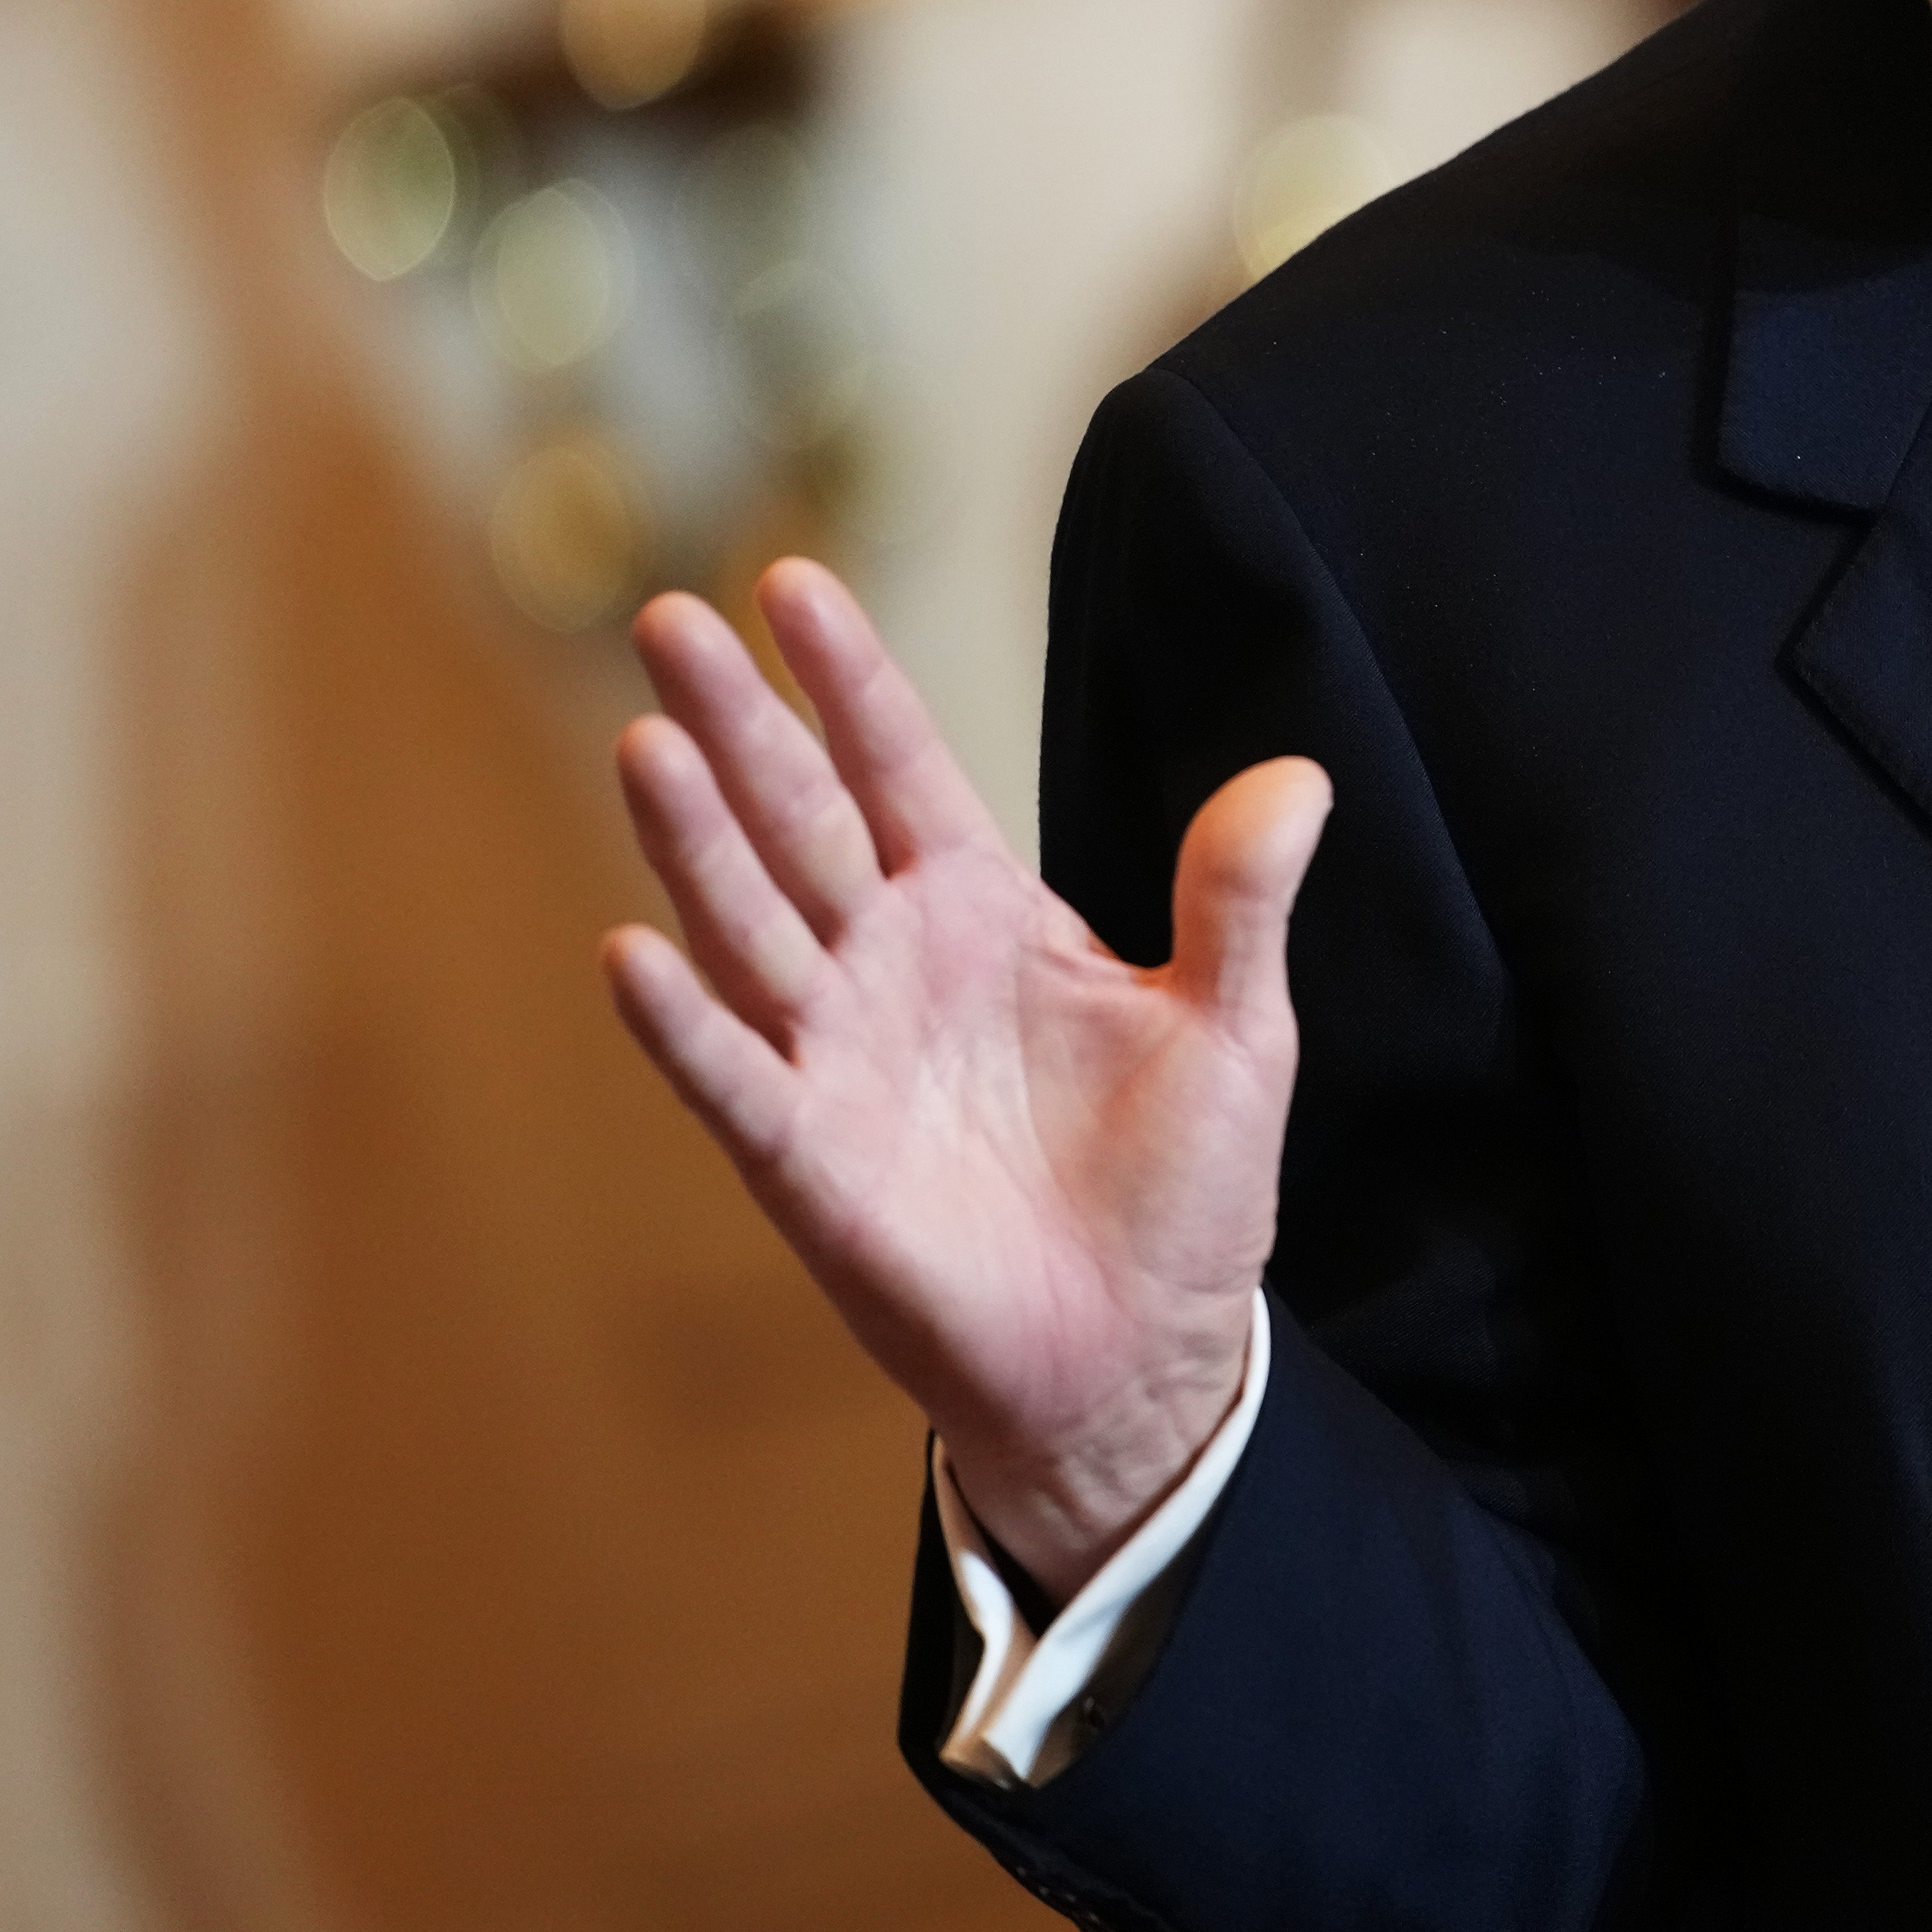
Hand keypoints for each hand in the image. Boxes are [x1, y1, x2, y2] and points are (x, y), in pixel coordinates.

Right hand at [600, 559, 1328, 1598]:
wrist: (1145, 1348)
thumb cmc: (1184, 1188)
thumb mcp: (1236, 1029)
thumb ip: (1241, 901)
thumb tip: (1300, 777)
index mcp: (987, 913)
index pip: (902, 769)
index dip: (849, 682)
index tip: (791, 583)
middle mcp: (893, 966)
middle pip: (799, 819)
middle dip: (737, 721)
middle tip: (669, 617)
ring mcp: (839, 1058)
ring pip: (749, 925)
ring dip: (696, 841)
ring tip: (647, 741)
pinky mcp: (813, 1162)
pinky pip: (736, 1078)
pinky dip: (685, 1022)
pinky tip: (631, 952)